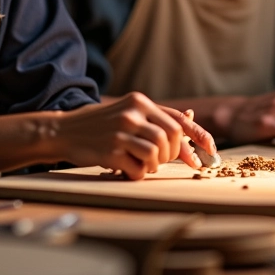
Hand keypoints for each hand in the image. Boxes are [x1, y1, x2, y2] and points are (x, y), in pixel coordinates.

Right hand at [56, 92, 216, 179]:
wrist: (64, 131)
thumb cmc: (100, 125)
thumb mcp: (128, 113)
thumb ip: (157, 118)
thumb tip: (192, 122)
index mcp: (139, 102)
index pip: (179, 119)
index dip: (199, 136)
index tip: (211, 150)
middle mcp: (132, 113)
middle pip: (172, 137)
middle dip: (174, 153)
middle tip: (162, 159)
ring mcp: (121, 132)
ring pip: (157, 153)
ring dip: (154, 165)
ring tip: (140, 163)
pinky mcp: (111, 151)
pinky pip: (139, 169)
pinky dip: (138, 173)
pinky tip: (126, 168)